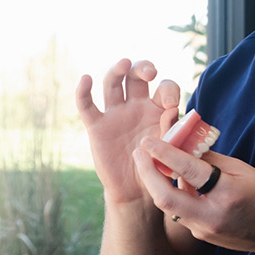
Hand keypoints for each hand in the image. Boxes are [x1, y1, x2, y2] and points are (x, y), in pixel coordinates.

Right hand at [76, 59, 181, 205]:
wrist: (138, 191)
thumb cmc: (158, 168)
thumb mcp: (170, 149)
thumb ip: (171, 130)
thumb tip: (171, 111)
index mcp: (158, 109)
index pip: (164, 88)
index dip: (169, 90)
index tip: (171, 104)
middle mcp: (136, 106)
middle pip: (136, 76)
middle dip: (143, 68)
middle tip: (150, 73)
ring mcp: (116, 114)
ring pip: (112, 83)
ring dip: (117, 70)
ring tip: (124, 63)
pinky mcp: (97, 127)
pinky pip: (87, 106)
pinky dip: (83, 91)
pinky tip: (85, 79)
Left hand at [133, 138, 254, 254]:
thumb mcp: (243, 170)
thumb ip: (211, 160)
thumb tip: (185, 147)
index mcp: (227, 194)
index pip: (189, 171)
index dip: (165, 153)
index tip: (149, 141)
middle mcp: (212, 216)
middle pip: (166, 198)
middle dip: (147, 174)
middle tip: (138, 154)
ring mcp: (205, 230)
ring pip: (170, 206)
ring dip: (157, 184)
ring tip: (151, 163)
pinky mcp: (201, 236)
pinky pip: (180, 213)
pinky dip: (173, 195)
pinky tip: (172, 181)